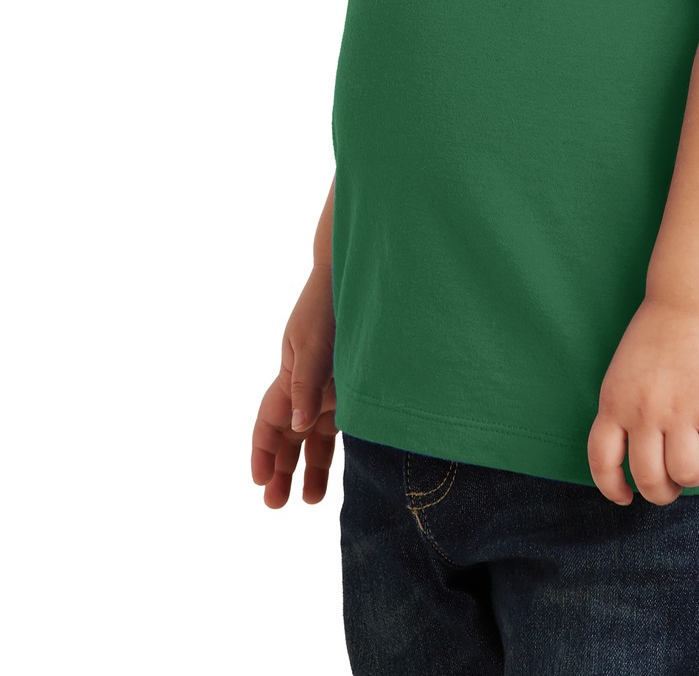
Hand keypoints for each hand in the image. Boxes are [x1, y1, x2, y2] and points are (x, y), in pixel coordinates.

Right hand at [250, 262, 338, 507]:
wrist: (358, 275)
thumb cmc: (330, 304)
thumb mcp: (315, 343)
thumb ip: (307, 384)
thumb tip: (297, 427)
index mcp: (290, 375)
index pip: (269, 422)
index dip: (261, 452)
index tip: (259, 481)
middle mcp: (308, 386)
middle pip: (288, 436)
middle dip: (280, 469)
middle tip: (276, 504)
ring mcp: (331, 387)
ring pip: (314, 435)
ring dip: (309, 466)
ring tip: (311, 500)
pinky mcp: (355, 386)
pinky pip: (341, 423)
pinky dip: (337, 447)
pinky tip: (343, 470)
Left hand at [587, 297, 698, 505]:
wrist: (692, 303)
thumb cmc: (658, 336)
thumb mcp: (623, 374)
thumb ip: (625, 413)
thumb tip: (641, 456)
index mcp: (615, 403)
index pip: (603, 461)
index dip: (612, 488)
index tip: (625, 496)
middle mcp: (644, 412)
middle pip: (649, 479)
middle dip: (663, 491)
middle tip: (674, 480)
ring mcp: (681, 410)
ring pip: (688, 475)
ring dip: (695, 474)